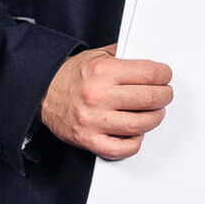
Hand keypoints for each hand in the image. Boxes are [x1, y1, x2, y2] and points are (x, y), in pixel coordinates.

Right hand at [38, 44, 173, 159]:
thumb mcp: (96, 54)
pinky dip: (134, 143)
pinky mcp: (88, 140)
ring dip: (154, 118)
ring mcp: (93, 120)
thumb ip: (123, 54)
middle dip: (164, 96)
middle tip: (164, 95)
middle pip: (149, 98)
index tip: (165, 77)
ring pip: (140, 124)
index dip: (164, 75)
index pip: (149, 73)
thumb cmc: (71, 76)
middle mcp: (98, 95)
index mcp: (103, 70)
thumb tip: (151, 61)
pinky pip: (121, 149)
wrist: (40, 93)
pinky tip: (136, 133)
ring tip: (154, 113)